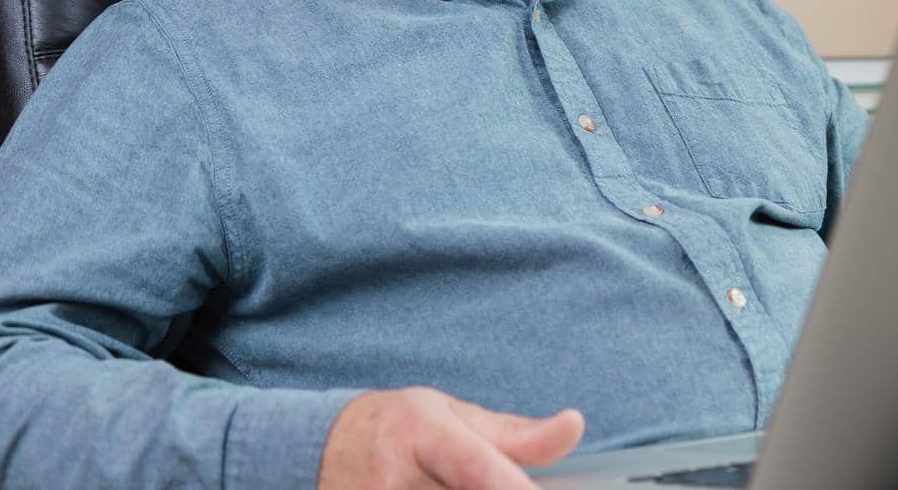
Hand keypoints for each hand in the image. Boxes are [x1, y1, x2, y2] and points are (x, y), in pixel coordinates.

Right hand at [317, 387, 584, 489]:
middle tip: (513, 484)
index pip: (476, 468)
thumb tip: (575, 425)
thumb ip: (517, 435)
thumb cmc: (403, 428)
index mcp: (424, 433)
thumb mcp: (456, 416)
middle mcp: (393, 477)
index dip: (512, 486)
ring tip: (452, 481)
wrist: (322, 446)